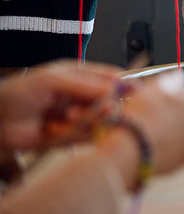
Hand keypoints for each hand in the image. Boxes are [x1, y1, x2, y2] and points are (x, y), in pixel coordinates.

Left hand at [0, 61, 118, 151]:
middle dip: (103, 106)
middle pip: (110, 101)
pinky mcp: (72, 136)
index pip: (111, 77)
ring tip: (66, 118)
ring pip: (100, 120)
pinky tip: (55, 130)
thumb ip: (84, 84)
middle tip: (98, 109)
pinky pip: (87, 138)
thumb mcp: (52, 80)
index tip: (134, 92)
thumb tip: (113, 88)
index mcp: (81, 75)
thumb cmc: (19, 94)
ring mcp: (78, 116)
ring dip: (85, 120)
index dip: (125, 84)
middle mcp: (82, 95)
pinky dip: (74, 135)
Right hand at [119, 71, 183, 173]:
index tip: (171, 98)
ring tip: (154, 127)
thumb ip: (174, 79)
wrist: (132, 146)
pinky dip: (168, 146)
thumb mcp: (158, 85)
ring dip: (175, 131)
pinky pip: (177, 150)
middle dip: (182, 115)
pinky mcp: (182, 163)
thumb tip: (179, 79)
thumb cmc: (146, 113)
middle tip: (160, 112)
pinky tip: (152, 141)